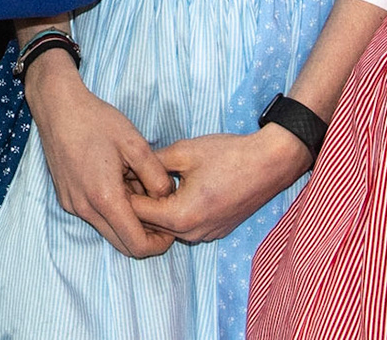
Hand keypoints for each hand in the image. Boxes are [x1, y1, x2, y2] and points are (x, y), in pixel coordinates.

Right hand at [24, 54, 176, 258]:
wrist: (58, 107)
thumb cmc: (97, 121)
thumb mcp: (136, 144)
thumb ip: (157, 177)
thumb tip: (167, 199)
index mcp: (105, 198)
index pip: (137, 245)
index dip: (160, 243)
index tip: (172, 228)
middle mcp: (85, 208)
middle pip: (123, 245)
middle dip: (146, 236)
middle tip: (161, 212)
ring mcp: (73, 205)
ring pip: (109, 231)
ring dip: (128, 221)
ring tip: (138, 189)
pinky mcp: (67, 198)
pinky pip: (95, 217)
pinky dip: (112, 210)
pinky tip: (119, 183)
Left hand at [128, 126, 311, 244]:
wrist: (270, 163)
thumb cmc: (229, 154)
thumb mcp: (183, 151)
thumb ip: (152, 163)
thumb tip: (130, 168)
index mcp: (181, 216)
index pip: (138, 213)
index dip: (124, 192)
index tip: (116, 174)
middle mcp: (193, 233)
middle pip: (151, 224)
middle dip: (138, 202)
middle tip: (126, 177)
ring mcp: (207, 235)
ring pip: (168, 226)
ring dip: (156, 208)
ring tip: (147, 181)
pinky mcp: (216, 230)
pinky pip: (186, 226)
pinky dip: (174, 211)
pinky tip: (172, 188)